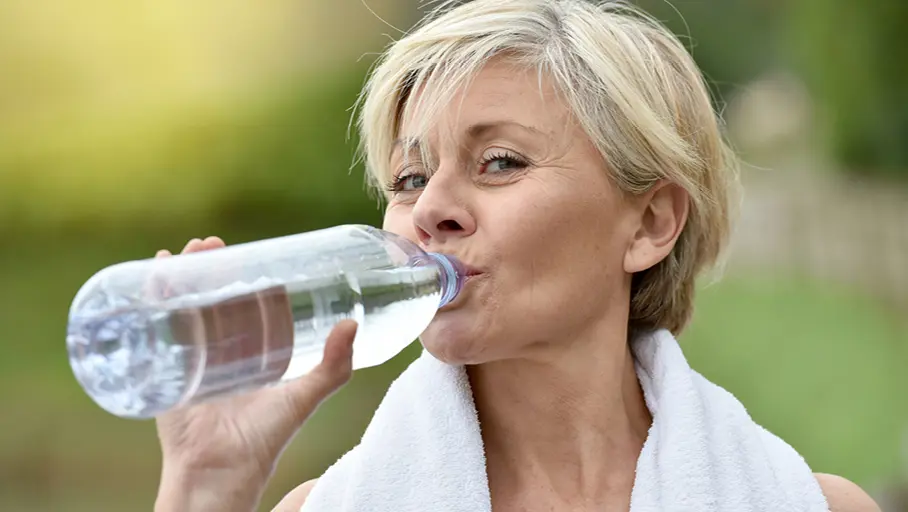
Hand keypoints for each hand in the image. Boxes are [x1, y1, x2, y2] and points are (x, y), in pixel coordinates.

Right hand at [153, 237, 356, 511]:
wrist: (219, 472)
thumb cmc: (264, 439)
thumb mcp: (303, 397)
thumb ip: (334, 367)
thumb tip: (352, 322)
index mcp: (257, 351)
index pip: (251, 302)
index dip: (248, 275)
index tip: (249, 251)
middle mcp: (225, 350)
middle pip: (213, 297)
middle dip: (209, 267)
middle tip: (209, 244)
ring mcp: (194, 356)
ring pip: (184, 306)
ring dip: (180, 276)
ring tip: (180, 253)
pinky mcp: (168, 367)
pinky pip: (156, 328)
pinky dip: (152, 300)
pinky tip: (150, 277)